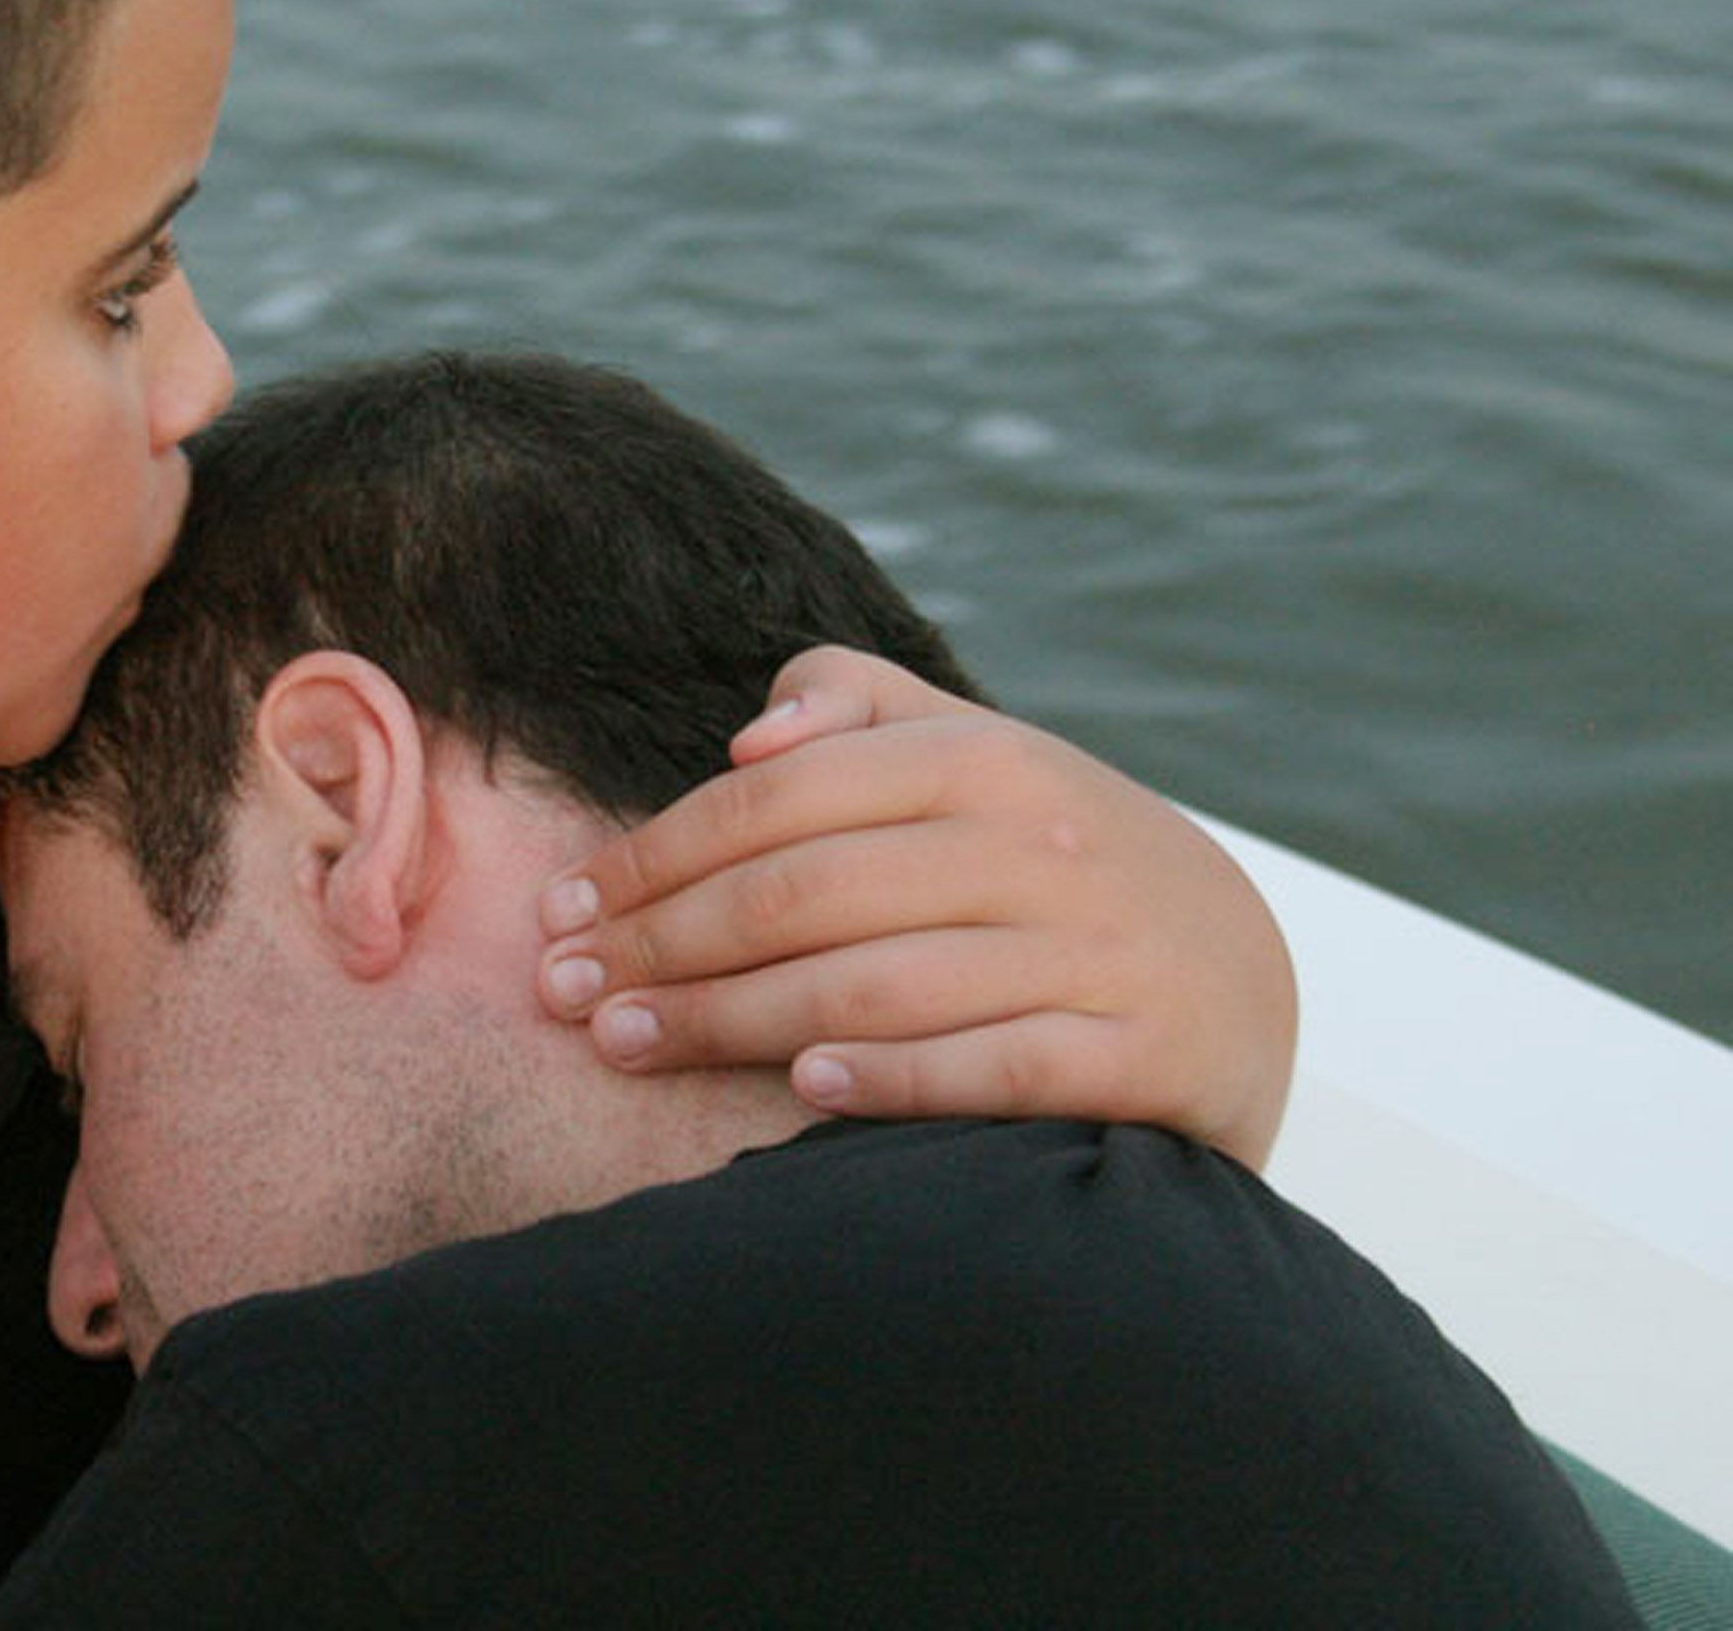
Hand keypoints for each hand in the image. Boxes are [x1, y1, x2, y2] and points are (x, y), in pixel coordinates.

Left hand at [534, 646, 1295, 1167]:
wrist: (1239, 974)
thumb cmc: (1048, 862)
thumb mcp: (971, 758)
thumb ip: (856, 710)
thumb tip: (750, 737)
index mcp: (980, 759)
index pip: (774, 802)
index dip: (651, 856)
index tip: (561, 912)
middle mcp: (1037, 844)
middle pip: (803, 895)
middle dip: (663, 945)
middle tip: (564, 994)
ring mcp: (1096, 950)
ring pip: (875, 983)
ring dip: (731, 1021)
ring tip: (626, 1045)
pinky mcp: (1142, 1053)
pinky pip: (997, 1067)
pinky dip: (897, 1077)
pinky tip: (803, 1091)